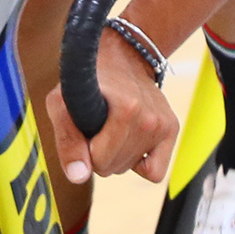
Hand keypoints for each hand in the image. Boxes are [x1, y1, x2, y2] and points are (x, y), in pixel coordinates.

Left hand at [44, 29, 179, 184]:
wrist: (122, 56)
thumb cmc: (88, 80)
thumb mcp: (63, 102)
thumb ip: (67, 140)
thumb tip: (79, 176)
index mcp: (127, 108)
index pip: (99, 160)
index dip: (84, 149)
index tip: (83, 128)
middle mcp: (150, 118)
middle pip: (113, 168)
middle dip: (99, 154)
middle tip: (97, 127)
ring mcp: (163, 124)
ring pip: (130, 169)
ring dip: (117, 155)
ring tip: (112, 129)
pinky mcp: (172, 129)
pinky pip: (155, 173)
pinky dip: (141, 164)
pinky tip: (130, 143)